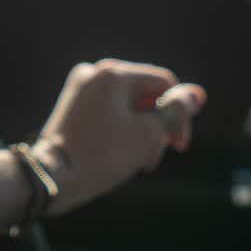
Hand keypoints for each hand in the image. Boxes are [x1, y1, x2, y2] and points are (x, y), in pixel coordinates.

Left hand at [31, 58, 205, 217]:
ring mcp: (80, 88)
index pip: (164, 84)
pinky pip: (108, 111)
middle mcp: (95, 72)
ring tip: (139, 161)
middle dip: (157, 126)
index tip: (179, 147)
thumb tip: (197, 94)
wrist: (53, 177)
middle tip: (155, 157)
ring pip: (127, 105)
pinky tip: (121, 155)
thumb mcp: (148, 134)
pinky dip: (121, 130)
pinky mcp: (72, 106)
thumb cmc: (103, 155)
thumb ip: (174, 112)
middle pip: (145, 94)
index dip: (179, 114)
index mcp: (114, 72)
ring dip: (140, 131)